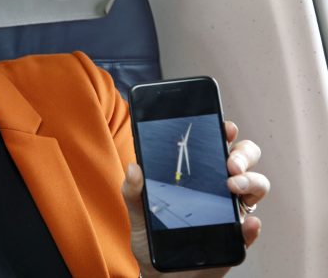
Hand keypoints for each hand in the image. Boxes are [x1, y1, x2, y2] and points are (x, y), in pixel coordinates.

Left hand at [122, 121, 269, 276]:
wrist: (160, 272)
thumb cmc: (153, 236)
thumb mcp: (138, 211)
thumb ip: (133, 190)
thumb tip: (134, 168)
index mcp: (198, 174)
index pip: (217, 145)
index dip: (225, 132)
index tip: (223, 127)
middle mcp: (219, 187)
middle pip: (244, 160)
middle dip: (242, 155)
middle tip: (229, 164)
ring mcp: (231, 211)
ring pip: (257, 186)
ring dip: (251, 181)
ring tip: (233, 186)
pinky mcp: (237, 237)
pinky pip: (252, 228)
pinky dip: (252, 225)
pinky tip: (246, 224)